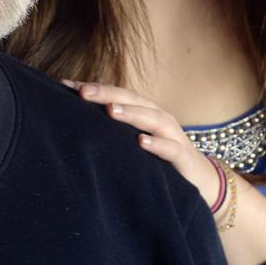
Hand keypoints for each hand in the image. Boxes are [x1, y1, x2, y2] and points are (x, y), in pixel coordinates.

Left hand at [66, 81, 222, 208]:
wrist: (201, 179)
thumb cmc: (160, 157)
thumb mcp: (134, 141)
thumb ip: (113, 131)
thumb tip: (75, 123)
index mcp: (144, 111)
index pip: (116, 95)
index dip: (94, 89)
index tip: (64, 86)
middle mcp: (158, 117)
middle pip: (132, 100)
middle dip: (107, 94)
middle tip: (83, 92)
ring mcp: (173, 135)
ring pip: (152, 118)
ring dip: (131, 113)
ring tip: (110, 111)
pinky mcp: (183, 156)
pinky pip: (170, 148)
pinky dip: (157, 143)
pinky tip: (141, 142)